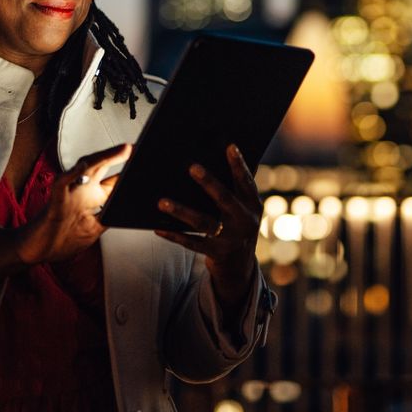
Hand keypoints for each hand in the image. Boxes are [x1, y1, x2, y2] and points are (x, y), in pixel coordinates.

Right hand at [0, 143, 128, 276]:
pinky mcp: (55, 202)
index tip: (146, 161)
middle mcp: (81, 191)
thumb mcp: (93, 230)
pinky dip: (71, 175)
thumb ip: (108, 217)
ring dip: (103, 157)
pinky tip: (81, 167)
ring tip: (122, 149)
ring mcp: (68, 194)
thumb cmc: (60, 239)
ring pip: (84, 168)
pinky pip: (61, 185)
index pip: (114, 179)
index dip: (129, 170)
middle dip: (119, 156)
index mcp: (92, 198)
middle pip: (102, 167)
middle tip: (137, 146)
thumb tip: (129, 211)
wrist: (34, 251)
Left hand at [155, 143, 260, 314]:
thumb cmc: (236, 223)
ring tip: (162, 202)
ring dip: (182, 212)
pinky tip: (158, 227)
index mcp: (253, 205)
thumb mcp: (244, 207)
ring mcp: (230, 239)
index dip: (239, 165)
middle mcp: (244, 221)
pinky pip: (192, 243)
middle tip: (192, 167)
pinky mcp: (215, 253)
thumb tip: (217, 157)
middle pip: (225, 199)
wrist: (240, 264)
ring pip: (203, 223)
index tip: (230, 146)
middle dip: (209, 183)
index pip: (246, 182)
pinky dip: (174, 235)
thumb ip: (235, 188)